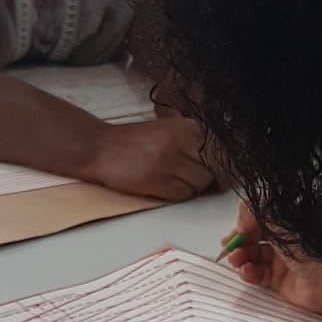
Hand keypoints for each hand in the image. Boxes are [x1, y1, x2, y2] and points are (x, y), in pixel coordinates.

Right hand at [81, 118, 213, 201]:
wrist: (99, 148)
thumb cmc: (135, 141)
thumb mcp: (168, 130)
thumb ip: (193, 142)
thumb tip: (223, 166)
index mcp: (184, 126)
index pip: (218, 150)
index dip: (219, 163)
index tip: (216, 168)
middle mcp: (178, 141)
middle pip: (211, 168)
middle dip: (205, 176)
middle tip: (189, 175)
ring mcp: (167, 161)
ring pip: (199, 184)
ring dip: (191, 186)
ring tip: (174, 178)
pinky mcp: (156, 180)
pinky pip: (182, 195)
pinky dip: (178, 194)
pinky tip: (164, 185)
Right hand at [222, 202, 321, 321]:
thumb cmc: (317, 250)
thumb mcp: (282, 222)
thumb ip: (256, 214)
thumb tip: (240, 218)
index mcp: (291, 222)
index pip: (261, 217)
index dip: (246, 221)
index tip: (239, 226)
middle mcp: (289, 240)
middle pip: (254, 237)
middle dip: (239, 240)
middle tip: (230, 244)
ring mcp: (285, 261)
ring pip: (253, 257)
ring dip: (241, 257)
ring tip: (236, 258)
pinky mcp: (282, 282)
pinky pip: (258, 275)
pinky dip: (248, 272)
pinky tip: (246, 271)